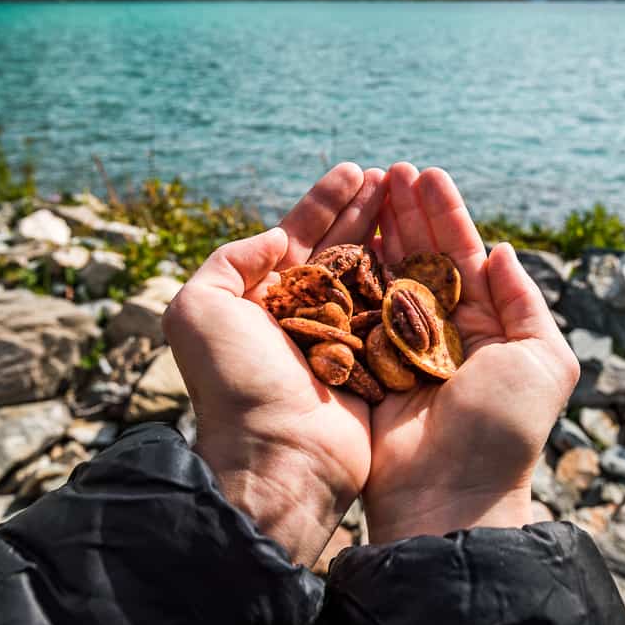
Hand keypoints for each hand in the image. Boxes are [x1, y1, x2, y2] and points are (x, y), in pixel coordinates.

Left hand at [163, 163, 384, 565]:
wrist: (279, 454)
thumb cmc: (235, 381)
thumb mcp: (199, 309)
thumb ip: (229, 260)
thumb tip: (276, 238)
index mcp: (261, 300)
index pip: (298, 237)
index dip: (325, 202)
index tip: (355, 170)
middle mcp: (301, 314)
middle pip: (339, 248)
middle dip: (364, 209)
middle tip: (393, 175)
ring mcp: (342, 337)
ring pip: (370, 272)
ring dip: (389, 232)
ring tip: (412, 196)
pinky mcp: (375, 362)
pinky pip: (394, 309)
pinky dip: (408, 276)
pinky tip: (425, 245)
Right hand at [364, 163, 578, 541]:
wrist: (448, 495)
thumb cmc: (503, 428)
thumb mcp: (542, 360)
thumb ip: (524, 303)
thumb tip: (502, 250)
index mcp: (487, 327)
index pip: (464, 256)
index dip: (446, 214)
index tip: (426, 174)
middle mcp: (443, 332)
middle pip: (423, 257)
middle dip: (408, 212)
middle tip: (390, 169)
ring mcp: (401, 346)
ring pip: (388, 274)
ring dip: (380, 230)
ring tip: (368, 185)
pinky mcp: (365, 364)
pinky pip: (357, 310)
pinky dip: (351, 272)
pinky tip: (344, 236)